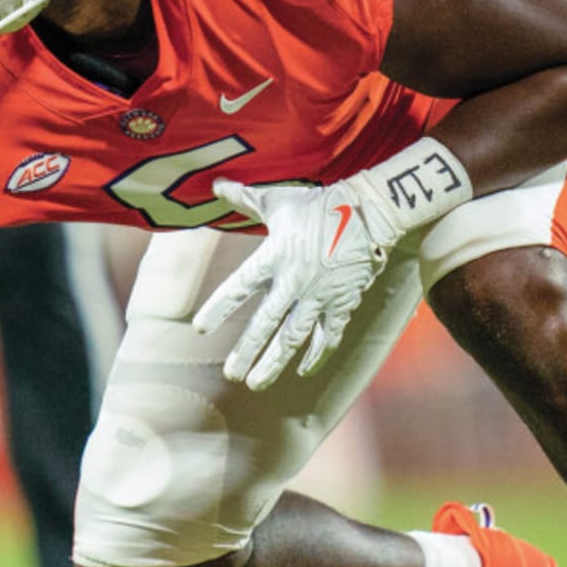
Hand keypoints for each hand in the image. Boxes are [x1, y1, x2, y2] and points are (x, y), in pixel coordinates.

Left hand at [193, 174, 399, 389]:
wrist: (367, 212)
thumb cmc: (316, 205)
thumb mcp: (277, 200)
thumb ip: (243, 198)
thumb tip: (215, 184)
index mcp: (274, 256)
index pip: (239, 286)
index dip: (219, 307)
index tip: (199, 328)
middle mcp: (294, 280)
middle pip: (266, 323)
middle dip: (247, 351)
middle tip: (230, 374)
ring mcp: (319, 295)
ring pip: (294, 337)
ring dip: (275, 362)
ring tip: (256, 382)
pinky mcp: (342, 302)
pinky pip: (328, 336)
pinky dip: (316, 354)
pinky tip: (303, 370)